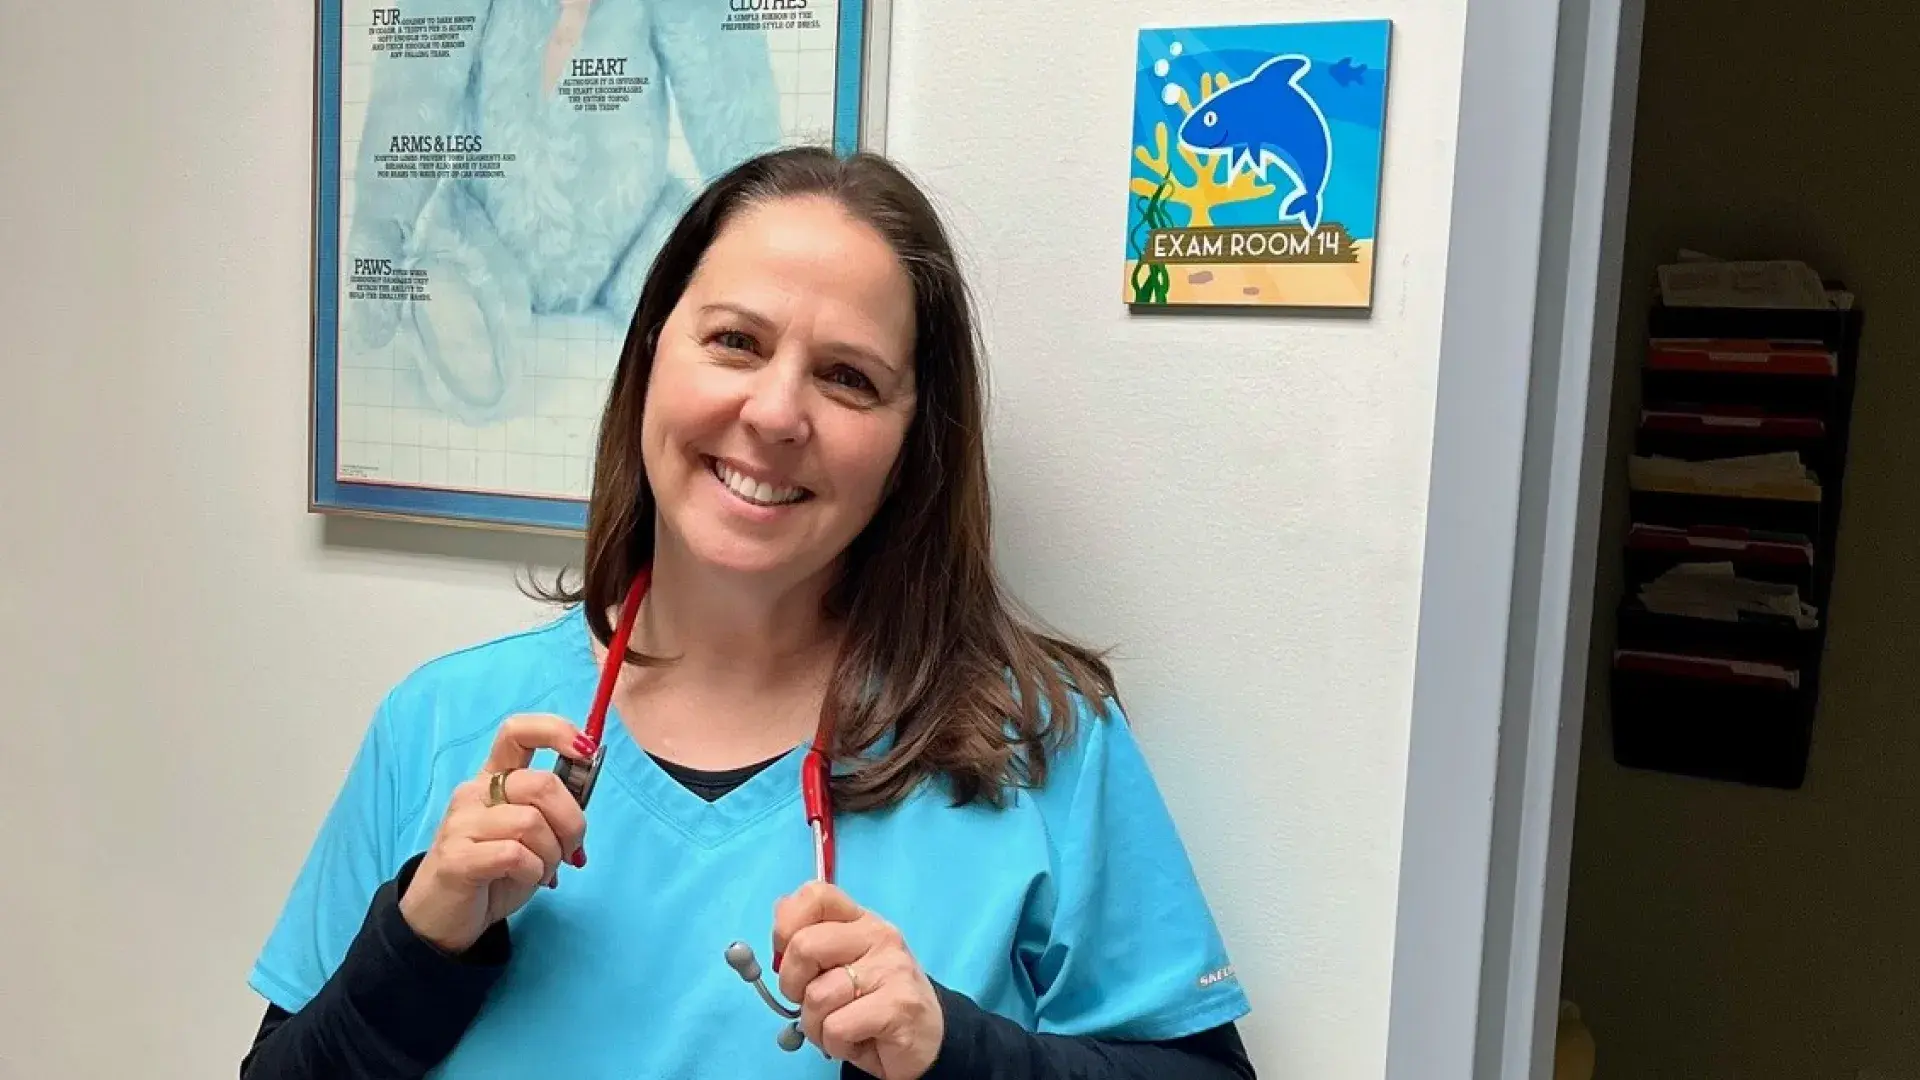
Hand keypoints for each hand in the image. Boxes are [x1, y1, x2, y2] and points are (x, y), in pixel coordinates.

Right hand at [398, 714, 592, 952]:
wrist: (443, 917)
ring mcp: (461, 823)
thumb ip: (552, 808)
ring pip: (531, 822)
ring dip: (552, 854)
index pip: (518, 731)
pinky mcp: (456, 857)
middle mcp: (475, 792)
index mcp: (494, 779)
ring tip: (542, 871)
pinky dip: (533, 871)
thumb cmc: (493, 872)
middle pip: (541, 784)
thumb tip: (587, 785)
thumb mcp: (530, 834)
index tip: (586, 750)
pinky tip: (526, 879)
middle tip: (571, 851)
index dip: (556, 731)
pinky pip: (514, 854)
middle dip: (572, 822)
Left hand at [772, 882, 944, 1078]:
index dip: (786, 925)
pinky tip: (856, 1041)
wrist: (925, 1041)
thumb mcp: (842, 965)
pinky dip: (836, 1045)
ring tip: (839, 1029)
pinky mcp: (899, 1005)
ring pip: (817, 996)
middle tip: (811, 1003)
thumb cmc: (874, 1002)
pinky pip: (836, 1027)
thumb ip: (813, 939)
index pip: (816, 895)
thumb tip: (780, 915)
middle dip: (792, 985)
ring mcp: (892, 969)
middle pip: (804, 946)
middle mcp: (879, 936)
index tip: (788, 957)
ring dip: (815, 1025)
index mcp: (861, 920)